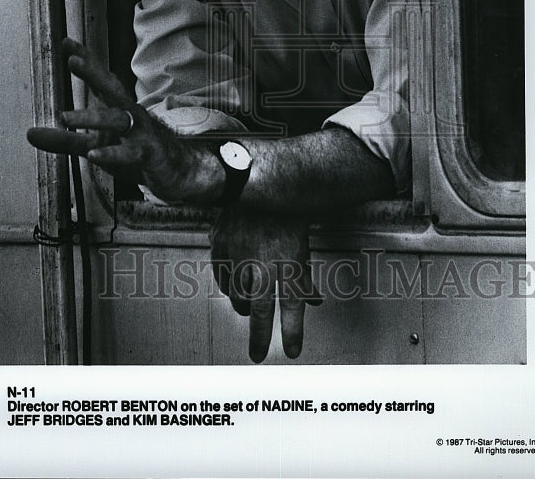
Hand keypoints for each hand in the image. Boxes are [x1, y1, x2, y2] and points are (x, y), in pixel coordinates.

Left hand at [27, 38, 222, 204]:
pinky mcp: (148, 154)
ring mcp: (141, 133)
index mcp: (116, 107)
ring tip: (64, 117)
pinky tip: (94, 154)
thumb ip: (63, 140)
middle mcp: (129, 114)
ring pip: (117, 120)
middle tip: (73, 61)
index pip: (101, 79)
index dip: (86, 60)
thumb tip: (28, 133)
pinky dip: (111, 153)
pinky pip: (129, 153)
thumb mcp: (93, 145)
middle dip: (93, 73)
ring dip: (91, 117)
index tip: (65, 42)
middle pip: (111, 89)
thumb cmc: (133, 151)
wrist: (176, 171)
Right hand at [210, 208, 321, 362]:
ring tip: (250, 308)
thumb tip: (314, 300)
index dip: (293, 332)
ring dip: (245, 305)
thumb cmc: (283, 211)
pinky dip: (229, 285)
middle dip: (260, 337)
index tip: (291, 352)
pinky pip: (222, 277)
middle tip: (257, 355)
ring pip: (238, 295)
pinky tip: (235, 284)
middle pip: (260, 309)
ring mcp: (238, 254)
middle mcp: (262, 260)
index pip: (292, 305)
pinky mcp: (219, 245)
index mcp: (287, 260)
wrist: (254, 179)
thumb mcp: (301, 242)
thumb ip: (304, 275)